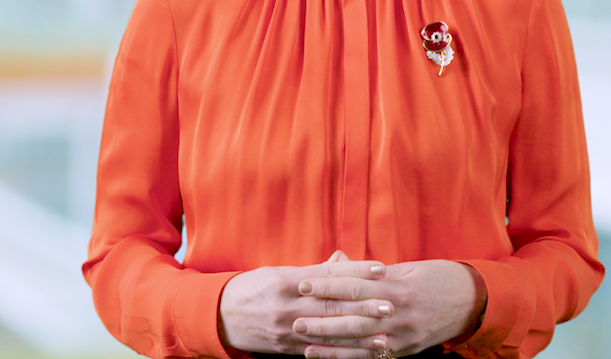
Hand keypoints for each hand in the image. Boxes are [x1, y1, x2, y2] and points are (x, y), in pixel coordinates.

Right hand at [218, 251, 394, 355]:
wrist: (220, 315)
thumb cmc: (253, 288)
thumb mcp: (278, 272)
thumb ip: (312, 271)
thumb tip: (341, 261)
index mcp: (286, 281)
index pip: (327, 275)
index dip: (355, 271)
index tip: (380, 269)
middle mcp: (288, 305)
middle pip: (332, 305)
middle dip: (364, 305)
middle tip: (390, 303)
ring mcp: (288, 330)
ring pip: (329, 332)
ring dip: (360, 334)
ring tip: (385, 333)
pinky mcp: (287, 349)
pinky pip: (320, 352)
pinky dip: (343, 353)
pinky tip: (362, 352)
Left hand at [297, 259, 486, 356]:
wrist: (472, 300)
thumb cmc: (434, 277)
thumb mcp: (403, 268)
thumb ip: (369, 271)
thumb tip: (335, 263)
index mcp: (394, 285)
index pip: (353, 285)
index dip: (326, 285)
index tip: (302, 284)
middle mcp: (397, 311)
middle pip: (352, 315)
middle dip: (321, 319)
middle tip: (293, 319)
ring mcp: (402, 334)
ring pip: (360, 339)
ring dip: (330, 342)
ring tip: (304, 342)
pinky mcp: (406, 350)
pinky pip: (373, 355)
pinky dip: (348, 357)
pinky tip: (328, 357)